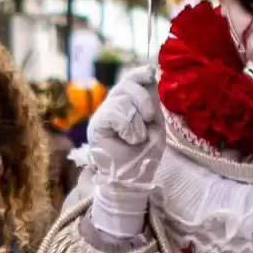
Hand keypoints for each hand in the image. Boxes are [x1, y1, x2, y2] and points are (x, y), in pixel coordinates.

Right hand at [85, 72, 165, 189]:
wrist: (133, 179)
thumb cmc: (144, 154)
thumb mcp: (155, 122)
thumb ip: (152, 99)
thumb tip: (151, 72)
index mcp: (127, 103)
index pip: (131, 79)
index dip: (140, 74)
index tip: (151, 75)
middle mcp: (112, 106)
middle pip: (127, 85)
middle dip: (144, 101)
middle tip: (150, 121)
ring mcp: (103, 115)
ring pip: (121, 99)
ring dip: (137, 121)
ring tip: (138, 138)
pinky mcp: (96, 126)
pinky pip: (113, 112)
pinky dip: (128, 126)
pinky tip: (129, 139)